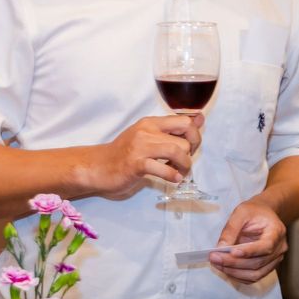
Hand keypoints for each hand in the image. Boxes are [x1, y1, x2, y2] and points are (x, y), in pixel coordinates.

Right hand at [86, 114, 203, 198]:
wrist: (98, 166)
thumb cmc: (125, 153)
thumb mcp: (148, 136)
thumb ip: (172, 129)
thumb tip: (200, 118)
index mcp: (151, 122)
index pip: (185, 121)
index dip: (195, 136)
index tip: (190, 148)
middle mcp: (147, 130)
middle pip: (184, 138)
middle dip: (190, 153)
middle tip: (183, 162)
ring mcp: (140, 147)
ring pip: (177, 151)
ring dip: (184, 165)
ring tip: (180, 172)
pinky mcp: (135, 164)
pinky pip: (162, 168)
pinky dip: (172, 176)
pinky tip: (173, 179)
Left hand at [210, 198, 287, 283]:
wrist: (264, 215)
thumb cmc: (254, 211)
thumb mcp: (241, 212)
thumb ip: (231, 229)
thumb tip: (220, 248)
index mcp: (277, 231)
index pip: (266, 246)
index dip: (250, 251)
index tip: (232, 252)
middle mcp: (279, 248)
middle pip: (258, 263)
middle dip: (234, 263)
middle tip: (214, 258)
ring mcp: (274, 260)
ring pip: (255, 274)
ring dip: (234, 272)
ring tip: (217, 264)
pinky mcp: (267, 267)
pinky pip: (252, 277)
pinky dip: (237, 275)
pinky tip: (225, 268)